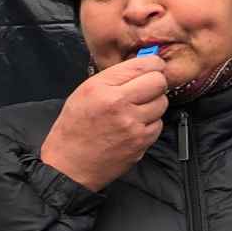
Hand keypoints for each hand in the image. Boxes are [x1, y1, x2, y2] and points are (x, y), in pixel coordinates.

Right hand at [39, 54, 169, 191]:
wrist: (69, 166)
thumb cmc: (73, 129)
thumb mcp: (84, 93)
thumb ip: (113, 78)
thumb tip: (141, 66)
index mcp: (101, 87)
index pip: (142, 65)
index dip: (153, 64)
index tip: (154, 67)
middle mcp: (118, 103)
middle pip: (158, 82)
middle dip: (156, 83)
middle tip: (147, 88)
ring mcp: (132, 124)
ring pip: (162, 103)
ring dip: (154, 104)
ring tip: (137, 109)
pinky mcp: (140, 142)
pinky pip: (158, 124)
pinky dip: (151, 123)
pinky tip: (135, 126)